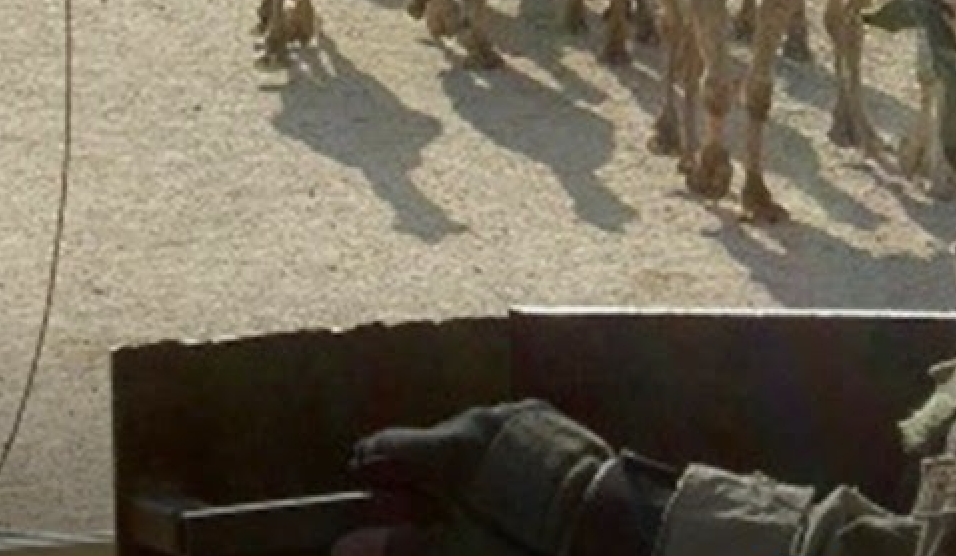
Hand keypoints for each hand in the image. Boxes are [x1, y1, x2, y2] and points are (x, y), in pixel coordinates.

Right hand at [347, 400, 670, 555]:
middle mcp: (480, 418)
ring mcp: (517, 414)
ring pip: (471, 434)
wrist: (611, 522)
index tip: (362, 478)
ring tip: (463, 494)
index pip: (389, 446)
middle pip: (431, 440)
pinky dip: (496, 454)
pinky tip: (504, 482)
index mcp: (450, 447)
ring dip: (460, 460)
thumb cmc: (527, 542)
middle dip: (417, 469)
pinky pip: (507, 431)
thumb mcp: (459, 549)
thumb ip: (402, 545)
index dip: (371, 465)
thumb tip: (345, 547)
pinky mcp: (549, 418)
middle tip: (409, 497)